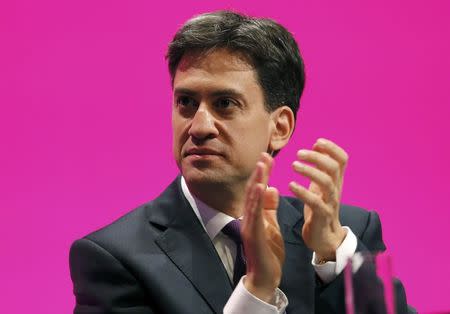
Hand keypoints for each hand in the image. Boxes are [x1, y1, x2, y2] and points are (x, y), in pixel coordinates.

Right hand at [242, 152, 284, 301]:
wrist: (266, 277)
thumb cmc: (268, 252)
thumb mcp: (272, 226)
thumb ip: (270, 208)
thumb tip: (272, 189)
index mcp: (255, 215)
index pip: (259, 190)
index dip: (263, 173)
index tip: (268, 157)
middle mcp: (249, 218)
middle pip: (253, 191)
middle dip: (259, 172)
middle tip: (264, 154)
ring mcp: (249, 226)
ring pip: (252, 200)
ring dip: (256, 181)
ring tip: (262, 165)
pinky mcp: (252, 235)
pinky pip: (254, 215)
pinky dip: (256, 200)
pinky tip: (259, 187)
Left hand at [289, 138, 347, 260]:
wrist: (325, 238)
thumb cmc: (320, 208)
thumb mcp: (321, 185)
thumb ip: (320, 167)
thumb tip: (317, 145)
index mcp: (336, 181)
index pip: (342, 160)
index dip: (332, 148)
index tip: (317, 142)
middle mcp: (336, 190)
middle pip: (334, 168)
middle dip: (317, 157)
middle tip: (298, 153)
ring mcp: (331, 203)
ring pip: (327, 183)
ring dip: (310, 172)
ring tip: (293, 165)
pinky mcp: (322, 216)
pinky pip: (316, 203)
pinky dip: (303, 192)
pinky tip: (291, 185)